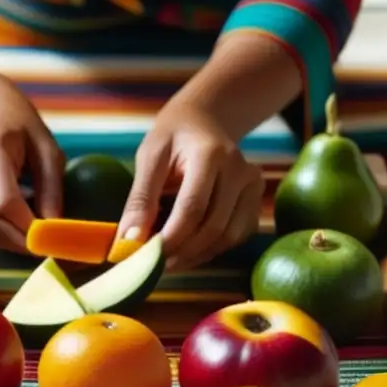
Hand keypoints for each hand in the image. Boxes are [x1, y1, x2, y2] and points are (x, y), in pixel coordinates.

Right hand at [0, 72, 64, 252]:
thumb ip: (52, 186)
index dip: (28, 227)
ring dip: (5, 240)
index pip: (4, 202)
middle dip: (16, 241)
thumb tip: (53, 227)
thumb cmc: (18, 123)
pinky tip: (8, 221)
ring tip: (26, 229)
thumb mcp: (46, 146)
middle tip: (41, 245)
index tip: (50, 238)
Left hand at [118, 96, 263, 270]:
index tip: (146, 255)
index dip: (170, 238)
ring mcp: (253, 185)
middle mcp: (240, 170)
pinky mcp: (256, 199)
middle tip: (155, 265)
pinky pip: (236, 235)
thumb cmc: (172, 137)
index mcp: (211, 154)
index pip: (193, 207)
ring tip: (169, 260)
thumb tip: (130, 241)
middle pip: (213, 227)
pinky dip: (211, 249)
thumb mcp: (149, 158)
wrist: (204, 121)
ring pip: (228, 237)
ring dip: (197, 255)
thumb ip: (140, 199)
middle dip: (182, 252)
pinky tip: (189, 249)